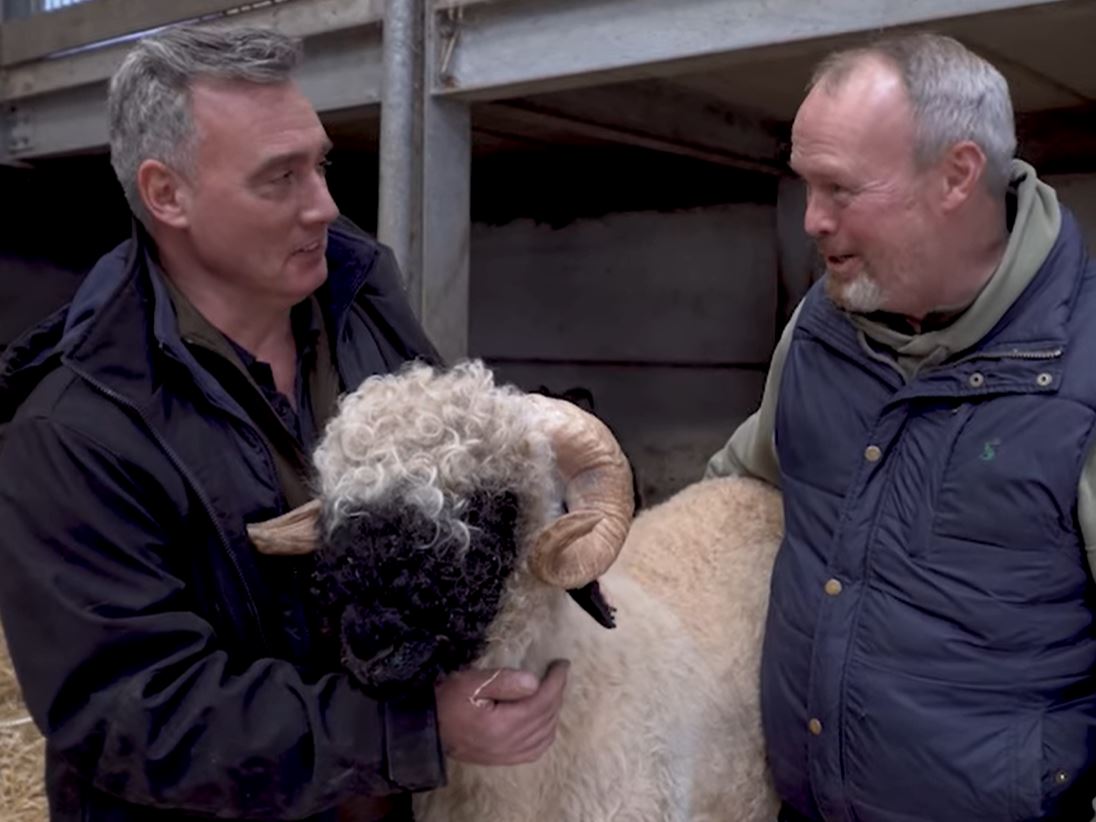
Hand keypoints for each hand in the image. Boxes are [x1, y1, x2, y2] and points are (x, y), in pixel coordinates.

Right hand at [435, 660, 569, 765]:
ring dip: (554, 711)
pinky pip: (536, 750)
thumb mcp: (471, 682)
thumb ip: (504, 681)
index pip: (542, 700)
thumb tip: (535, 682)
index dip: (556, 681)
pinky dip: (547, 733)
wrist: (429, 730)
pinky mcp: (504, 760)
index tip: (562, 664)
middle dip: (557, 692)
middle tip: (558, 673)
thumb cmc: (447, 701)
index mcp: (503, 723)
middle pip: (547, 716)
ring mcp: (508, 755)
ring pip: (545, 734)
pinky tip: (545, 721)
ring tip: (552, 691)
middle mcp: (510, 743)